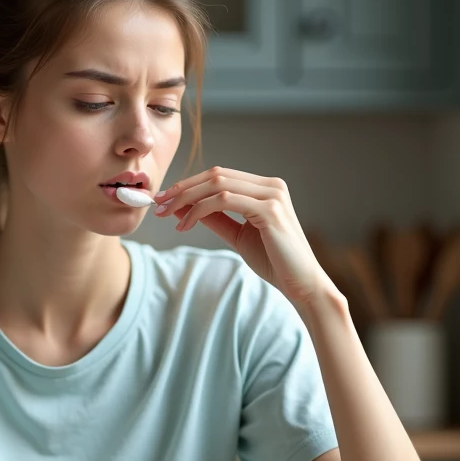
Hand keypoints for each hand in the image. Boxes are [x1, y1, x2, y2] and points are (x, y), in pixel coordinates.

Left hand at [154, 167, 334, 307]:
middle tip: (158, 204)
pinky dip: (199, 210)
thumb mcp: (238, 235)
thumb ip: (215, 218)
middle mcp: (271, 185)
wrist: (302, 285)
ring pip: (218, 184)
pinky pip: (224, 200)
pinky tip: (185, 224)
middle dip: (182, 188)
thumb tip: (183, 206)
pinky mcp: (270, 210)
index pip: (220, 175)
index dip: (189, 184)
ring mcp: (272, 195)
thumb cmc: (274, 261)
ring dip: (186, 198)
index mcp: (265, 187)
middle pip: (216, 175)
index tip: (163, 199)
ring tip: (167, 215)